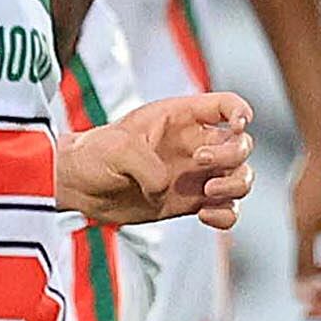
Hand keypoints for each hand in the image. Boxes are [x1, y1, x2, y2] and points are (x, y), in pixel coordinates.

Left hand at [61, 92, 254, 230]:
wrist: (79, 188)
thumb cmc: (94, 155)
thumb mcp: (116, 148)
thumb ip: (147, 165)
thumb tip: (166, 189)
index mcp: (180, 118)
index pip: (225, 104)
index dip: (240, 110)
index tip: (238, 124)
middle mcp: (195, 144)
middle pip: (241, 145)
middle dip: (232, 154)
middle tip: (201, 163)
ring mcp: (196, 175)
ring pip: (240, 178)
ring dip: (235, 186)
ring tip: (207, 194)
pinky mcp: (191, 203)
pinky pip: (226, 210)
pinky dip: (225, 216)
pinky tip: (205, 216)